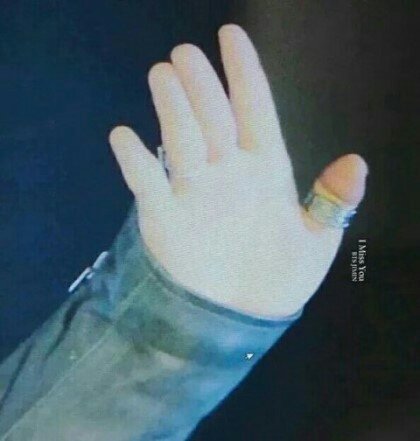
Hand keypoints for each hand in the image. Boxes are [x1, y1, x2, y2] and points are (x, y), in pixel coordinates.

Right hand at [109, 24, 367, 318]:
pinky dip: (135, 161)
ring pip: (181, 139)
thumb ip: (332, 203)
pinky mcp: (164, 217)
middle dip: (201, 84)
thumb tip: (356, 163)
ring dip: (172, 108)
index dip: (244, 72)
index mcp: (266, 170)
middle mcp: (228, 172)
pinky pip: (146, 183)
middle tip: (185, 55)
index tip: (230, 35)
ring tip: (163, 75)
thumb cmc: (278, 281)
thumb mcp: (316, 244)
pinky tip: (124, 137)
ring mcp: (193, 192)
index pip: (255, 109)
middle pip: (213, 116)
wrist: (239, 319)